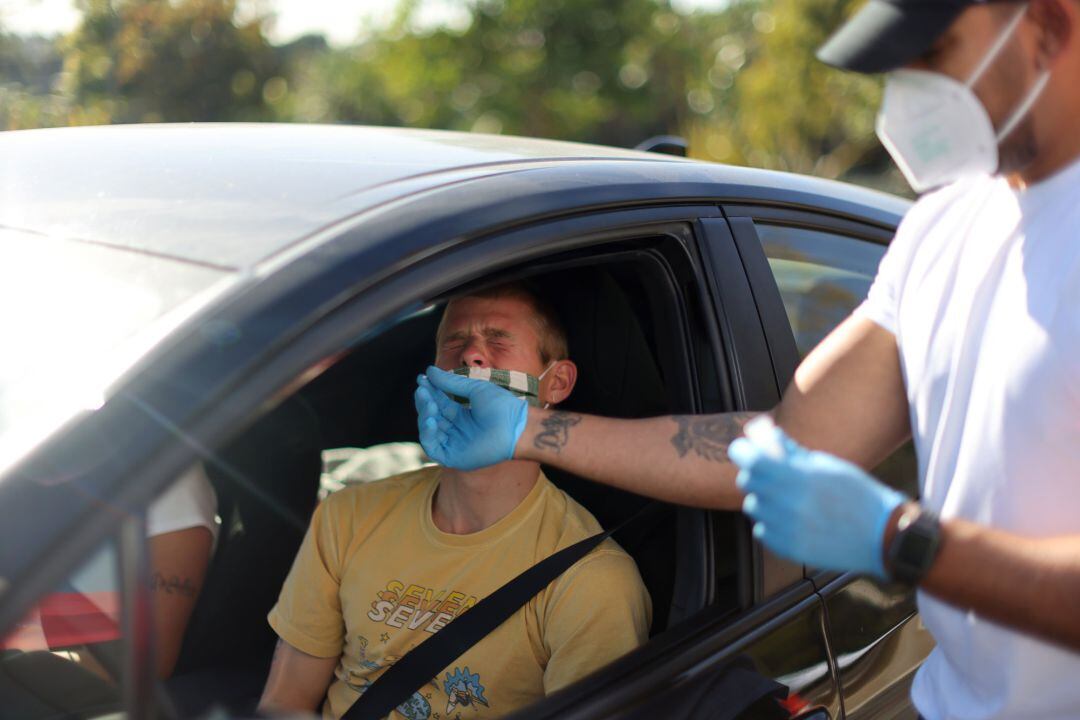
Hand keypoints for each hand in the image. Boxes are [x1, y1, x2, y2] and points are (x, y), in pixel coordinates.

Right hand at [414, 366, 528, 470]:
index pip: (439, 403)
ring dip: (425, 417)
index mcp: (462, 416)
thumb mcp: (474, 389)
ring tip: (430, 404)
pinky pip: (432, 448)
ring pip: (429, 431)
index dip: (429, 391)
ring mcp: (455, 444)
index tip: (421, 378)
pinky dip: (427, 435)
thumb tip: (429, 371)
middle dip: (425, 402)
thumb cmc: (502, 407)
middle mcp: (457, 430)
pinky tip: (430, 420)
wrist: (516, 427)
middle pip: (432, 416)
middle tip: (422, 390)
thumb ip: (451, 382)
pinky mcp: (454, 457)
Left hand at [728, 428, 906, 578]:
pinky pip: (761, 530)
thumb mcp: (827, 464)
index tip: (743, 448)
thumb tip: (765, 434)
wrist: (881, 536)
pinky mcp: (788, 549)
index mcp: (800, 478)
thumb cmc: (857, 494)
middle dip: (754, 472)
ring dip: (763, 498)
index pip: (751, 460)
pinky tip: (791, 518)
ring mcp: (787, 530)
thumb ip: (792, 452)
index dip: (742, 451)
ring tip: (787, 497)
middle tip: (769, 471)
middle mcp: (789, 504)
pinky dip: (770, 522)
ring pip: (753, 507)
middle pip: (747, 482)